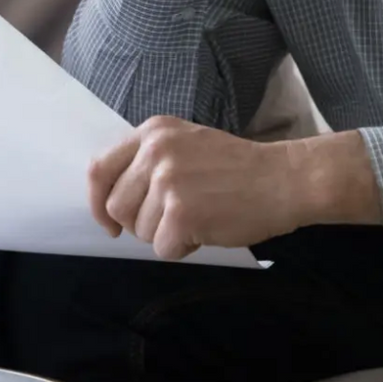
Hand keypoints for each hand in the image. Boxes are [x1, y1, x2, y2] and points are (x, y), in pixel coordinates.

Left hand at [88, 118, 379, 259]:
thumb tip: (112, 204)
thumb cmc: (238, 170)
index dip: (99, 202)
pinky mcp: (181, 212)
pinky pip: (163, 249)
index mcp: (153, 132)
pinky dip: (184, 249)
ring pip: (140, 232)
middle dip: (140, 224)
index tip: (110, 222)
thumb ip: (150, 162)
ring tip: (200, 217)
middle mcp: (155, 151)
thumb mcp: (187, 145)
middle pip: (117, 206)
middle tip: (174, 220)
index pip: (99, 169)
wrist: (284, 179)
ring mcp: (168, 181)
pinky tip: (208, 229)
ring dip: (167, 236)